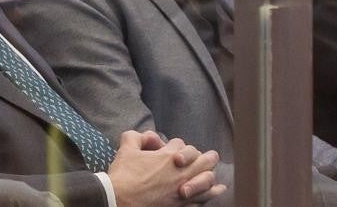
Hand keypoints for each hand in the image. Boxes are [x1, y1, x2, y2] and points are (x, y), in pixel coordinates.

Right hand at [109, 131, 225, 205]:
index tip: (167, 152)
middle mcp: (180, 172)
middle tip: (208, 157)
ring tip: (214, 172)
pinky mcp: (182, 205)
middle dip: (205, 156)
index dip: (175, 146)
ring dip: (210, 174)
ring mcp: (183, 189)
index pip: (180, 144)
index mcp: (168, 156)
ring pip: (207, 179)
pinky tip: (217, 190)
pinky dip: (211, 193)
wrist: (118, 201)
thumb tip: (148, 136)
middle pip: (203, 159)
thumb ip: (137, 137)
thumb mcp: (126, 149)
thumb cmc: (123, 176)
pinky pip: (203, 198)